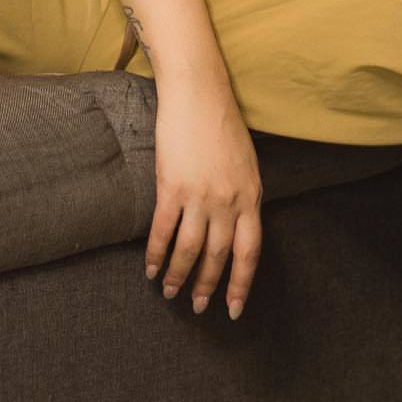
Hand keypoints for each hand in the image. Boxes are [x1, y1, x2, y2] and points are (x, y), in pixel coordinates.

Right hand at [145, 81, 262, 319]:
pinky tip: (149, 267)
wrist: (199, 92)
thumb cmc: (222, 123)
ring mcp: (200, 195)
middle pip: (219, 256)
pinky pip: (162, 230)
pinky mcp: (172, 187)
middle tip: (198, 307)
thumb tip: (235, 226)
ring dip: (178, 276)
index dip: (241, 284)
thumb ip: (243, 196)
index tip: (234, 308)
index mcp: (251, 196)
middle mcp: (229, 201)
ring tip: (169, 292)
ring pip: (190, 250)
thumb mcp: (246, 164)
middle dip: (207, 287)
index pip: (250, 252)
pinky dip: (155, 253)